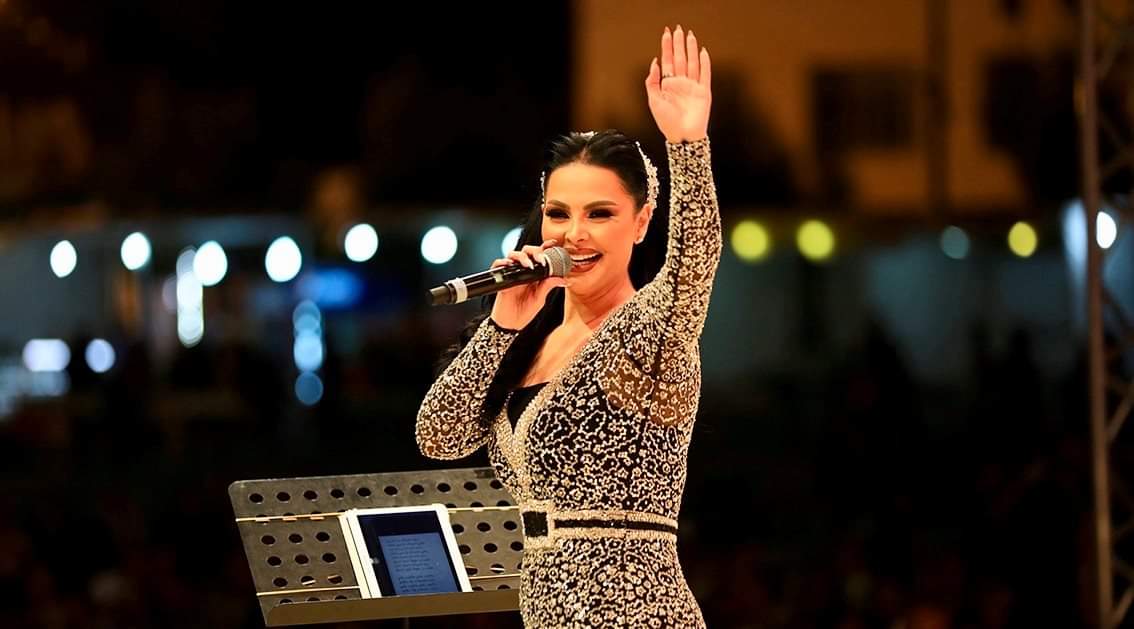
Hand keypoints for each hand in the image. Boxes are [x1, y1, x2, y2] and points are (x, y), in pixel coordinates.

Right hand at [489, 239, 565, 329]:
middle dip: (534, 251)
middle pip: (526, 251)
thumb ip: (548, 286)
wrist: (510, 324)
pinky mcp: (501, 279)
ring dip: (521, 256)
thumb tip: (564, 279)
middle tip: (541, 260)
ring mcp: (511, 274)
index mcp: (534, 274)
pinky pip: (498, 264)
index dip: (545, 248)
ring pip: (513, 254)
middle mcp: (523, 271)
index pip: (539, 256)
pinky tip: (509, 265)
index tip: (553, 243)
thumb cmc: (524, 312)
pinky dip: (502, 262)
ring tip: (528, 265)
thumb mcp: (539, 299)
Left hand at [645, 25, 711, 143]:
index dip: (666, 48)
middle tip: (677, 29)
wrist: (682, 135)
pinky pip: (705, 74)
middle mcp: (681, 84)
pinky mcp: (704, 92)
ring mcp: (693, 87)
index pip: (667, 62)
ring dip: (691, 49)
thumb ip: (652, 82)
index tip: (665, 35)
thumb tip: (654, 63)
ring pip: (692, 63)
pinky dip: (705, 63)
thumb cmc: (667, 122)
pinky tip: (703, 52)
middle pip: (680, 59)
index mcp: (668, 85)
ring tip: (690, 36)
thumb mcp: (653, 101)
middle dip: (678, 44)